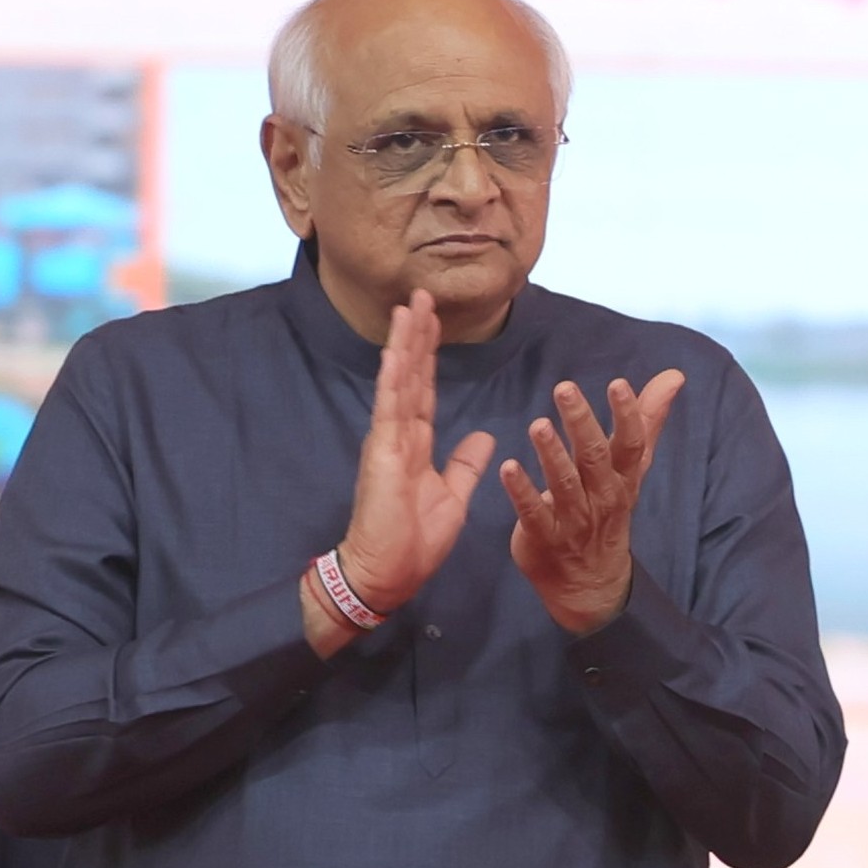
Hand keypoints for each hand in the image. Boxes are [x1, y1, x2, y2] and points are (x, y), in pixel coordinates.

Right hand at [305, 292, 496, 655]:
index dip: (428, 355)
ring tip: (410, 307)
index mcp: (416, 442)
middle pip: (410, 375)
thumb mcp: (453, 495)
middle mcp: (398, 434)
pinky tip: (397, 351)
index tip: (433, 321)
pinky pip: (389, 409)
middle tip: (422, 295)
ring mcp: (388, 440)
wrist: (388, 572)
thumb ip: (465, 463)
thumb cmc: (415, 539)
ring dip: (405, 345)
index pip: (425, 388)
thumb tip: (484, 436)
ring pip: (399, 382)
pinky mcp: (382, 454)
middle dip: (416, 336)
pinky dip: (394, 379)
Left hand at [501, 372, 687, 636]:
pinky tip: (507, 468)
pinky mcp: (544, 538)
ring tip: (538, 425)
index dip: (628, 414)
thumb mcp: (632, 469)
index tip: (618, 384)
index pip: (631, 444)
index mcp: (624, 478)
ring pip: (564, 484)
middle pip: (595, 458)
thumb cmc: (609, 512)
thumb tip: (674, 376)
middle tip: (565, 388)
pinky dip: (521, 491)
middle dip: (582, 423)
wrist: (592, 583)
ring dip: (551, 454)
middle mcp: (602, 497)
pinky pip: (532, 513)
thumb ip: (648, 420)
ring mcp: (574, 519)